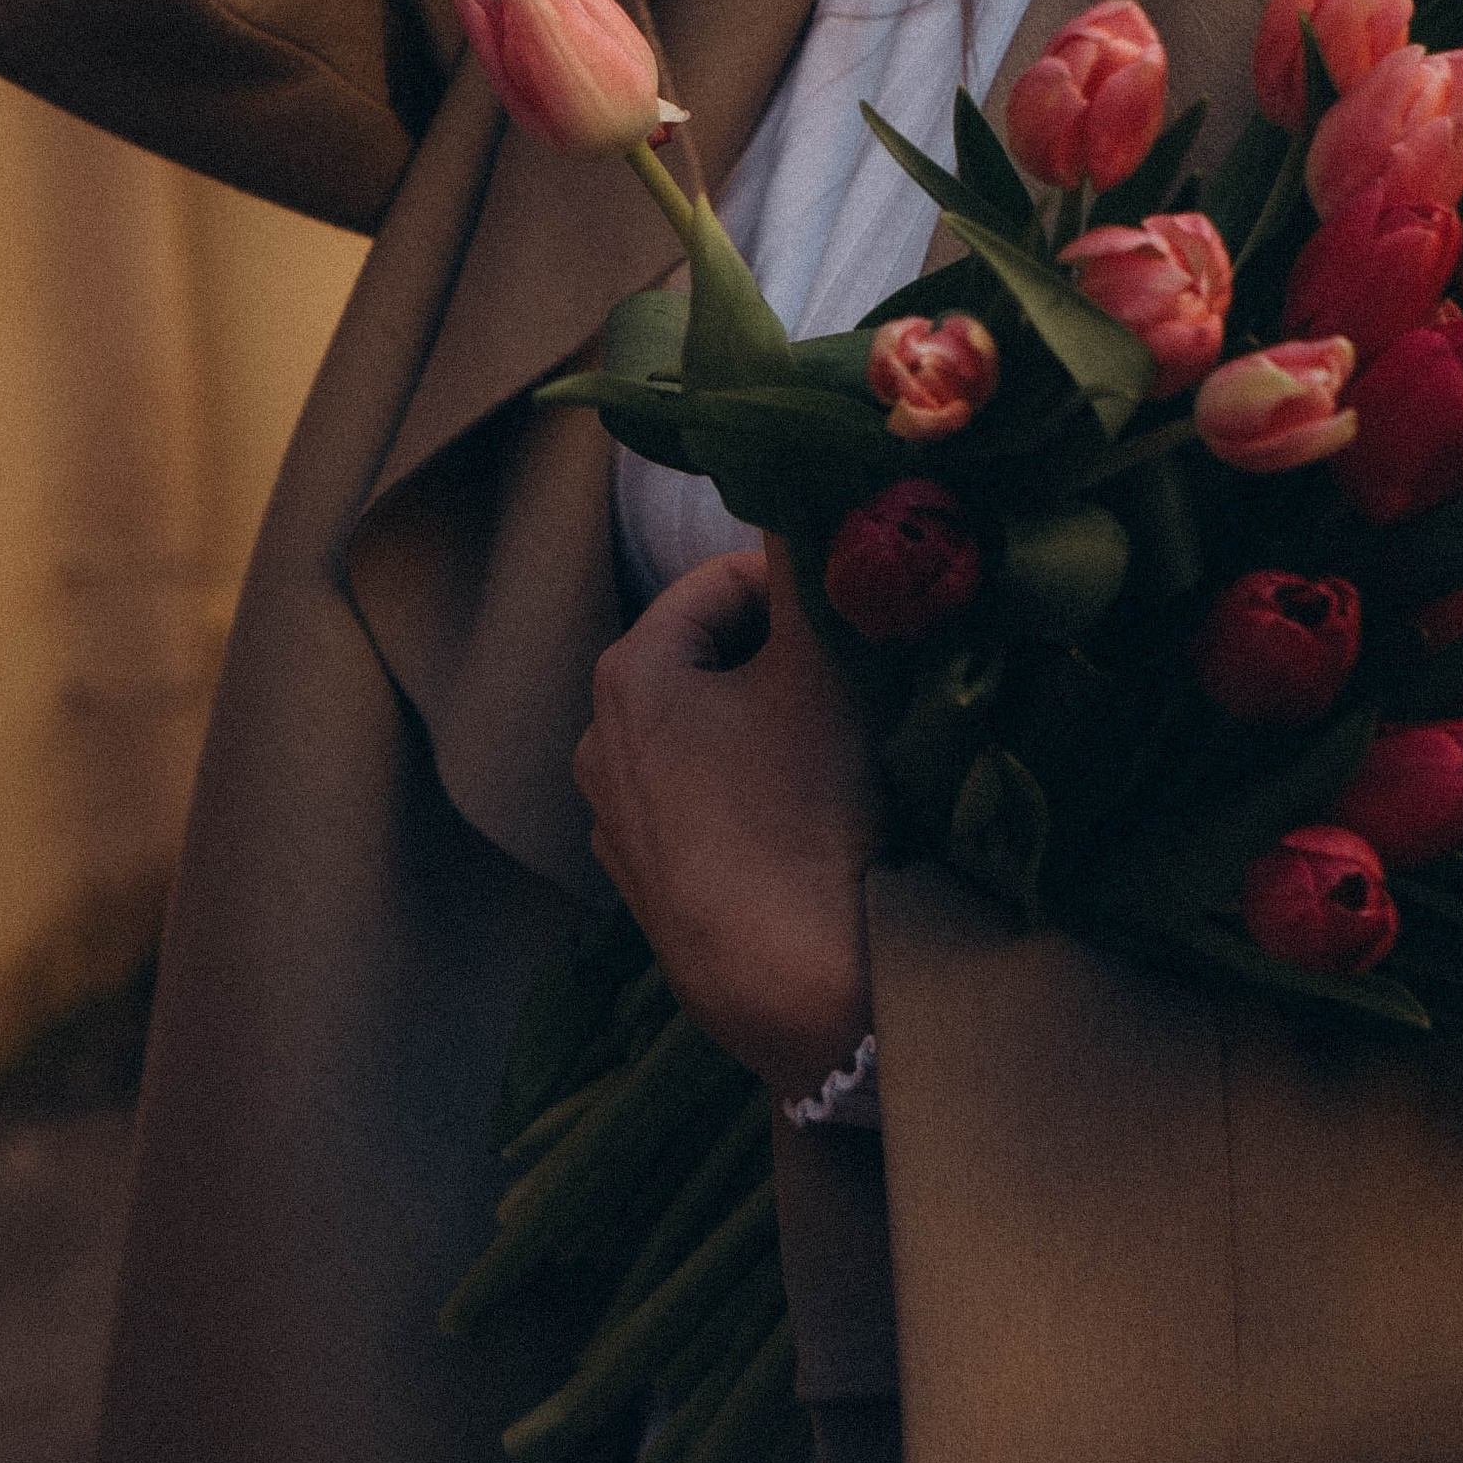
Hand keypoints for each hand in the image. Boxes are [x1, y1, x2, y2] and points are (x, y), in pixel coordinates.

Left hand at [573, 543, 882, 1102]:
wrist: (799, 990)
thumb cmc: (806, 812)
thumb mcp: (823, 663)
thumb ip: (812, 555)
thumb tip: (812, 472)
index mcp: (627, 674)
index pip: (727, 582)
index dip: (805, 589)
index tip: (864, 622)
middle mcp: (599, 743)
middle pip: (718, 657)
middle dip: (790, 659)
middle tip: (864, 687)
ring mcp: (618, 825)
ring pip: (716, 733)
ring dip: (776, 728)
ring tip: (843, 760)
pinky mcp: (648, 890)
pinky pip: (711, 804)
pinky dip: (758, 795)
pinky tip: (810, 827)